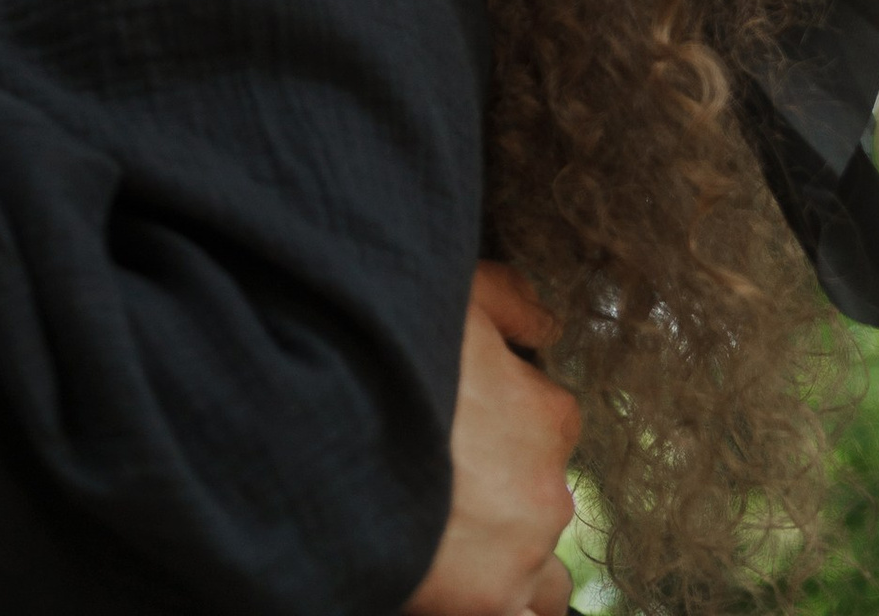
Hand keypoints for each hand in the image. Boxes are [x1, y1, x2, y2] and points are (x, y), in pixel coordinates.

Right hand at [407, 265, 580, 615]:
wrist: (326, 421)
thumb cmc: (388, 349)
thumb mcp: (454, 294)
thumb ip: (510, 301)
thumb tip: (548, 324)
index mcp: (547, 416)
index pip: (552, 421)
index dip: (508, 417)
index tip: (467, 420)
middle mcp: (546, 490)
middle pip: (544, 499)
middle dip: (506, 493)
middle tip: (449, 481)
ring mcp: (520, 555)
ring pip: (547, 578)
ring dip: (515, 562)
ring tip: (459, 541)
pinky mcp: (488, 603)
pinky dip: (504, 603)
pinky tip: (471, 586)